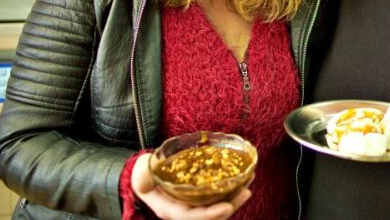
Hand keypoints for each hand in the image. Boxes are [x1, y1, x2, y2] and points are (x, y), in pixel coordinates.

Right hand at [131, 152, 251, 219]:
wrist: (146, 176)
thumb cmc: (144, 175)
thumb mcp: (140, 175)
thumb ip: (142, 177)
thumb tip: (145, 177)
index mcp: (170, 210)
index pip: (192, 217)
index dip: (211, 214)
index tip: (227, 206)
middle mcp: (185, 211)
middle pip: (211, 216)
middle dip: (230, 206)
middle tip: (246, 191)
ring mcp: (195, 205)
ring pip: (218, 208)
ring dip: (235, 198)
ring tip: (249, 182)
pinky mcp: (202, 198)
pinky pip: (219, 198)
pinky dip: (232, 190)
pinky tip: (244, 178)